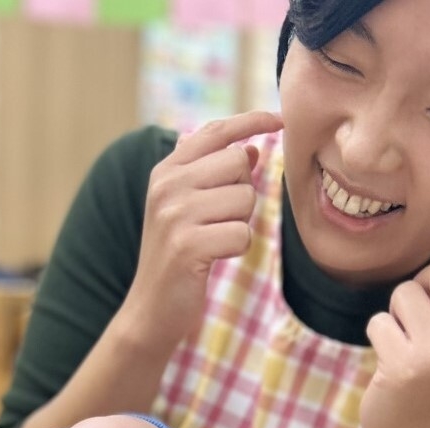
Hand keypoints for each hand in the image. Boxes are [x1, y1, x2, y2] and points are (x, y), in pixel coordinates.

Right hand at [118, 110, 282, 348]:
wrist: (150, 309)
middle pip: (237, 163)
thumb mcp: (189, 209)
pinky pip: (242, 234)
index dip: (251, 121)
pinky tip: (213, 258)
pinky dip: (236, 249)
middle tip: (219, 220)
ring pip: (244, 199)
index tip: (279, 118)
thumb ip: (216, 176)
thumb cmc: (177, 256)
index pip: (214, 132)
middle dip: (242, 192)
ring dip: (240, 224)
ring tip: (212, 240)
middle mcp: (166, 186)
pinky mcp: (187, 245)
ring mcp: (175, 214)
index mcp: (166, 171)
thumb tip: (252, 149)